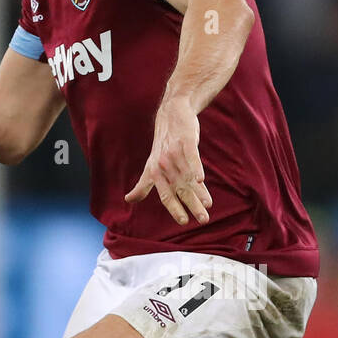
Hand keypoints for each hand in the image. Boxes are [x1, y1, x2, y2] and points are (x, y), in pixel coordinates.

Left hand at [124, 99, 211, 226]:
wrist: (171, 115)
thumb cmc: (162, 145)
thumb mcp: (150, 166)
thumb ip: (142, 186)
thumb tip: (128, 200)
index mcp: (155, 173)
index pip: (166, 195)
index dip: (175, 208)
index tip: (184, 222)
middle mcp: (164, 164)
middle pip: (180, 189)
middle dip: (192, 205)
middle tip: (203, 220)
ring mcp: (175, 153)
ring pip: (189, 176)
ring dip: (199, 191)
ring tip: (209, 205)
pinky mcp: (187, 141)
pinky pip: (192, 157)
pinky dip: (196, 168)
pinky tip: (202, 179)